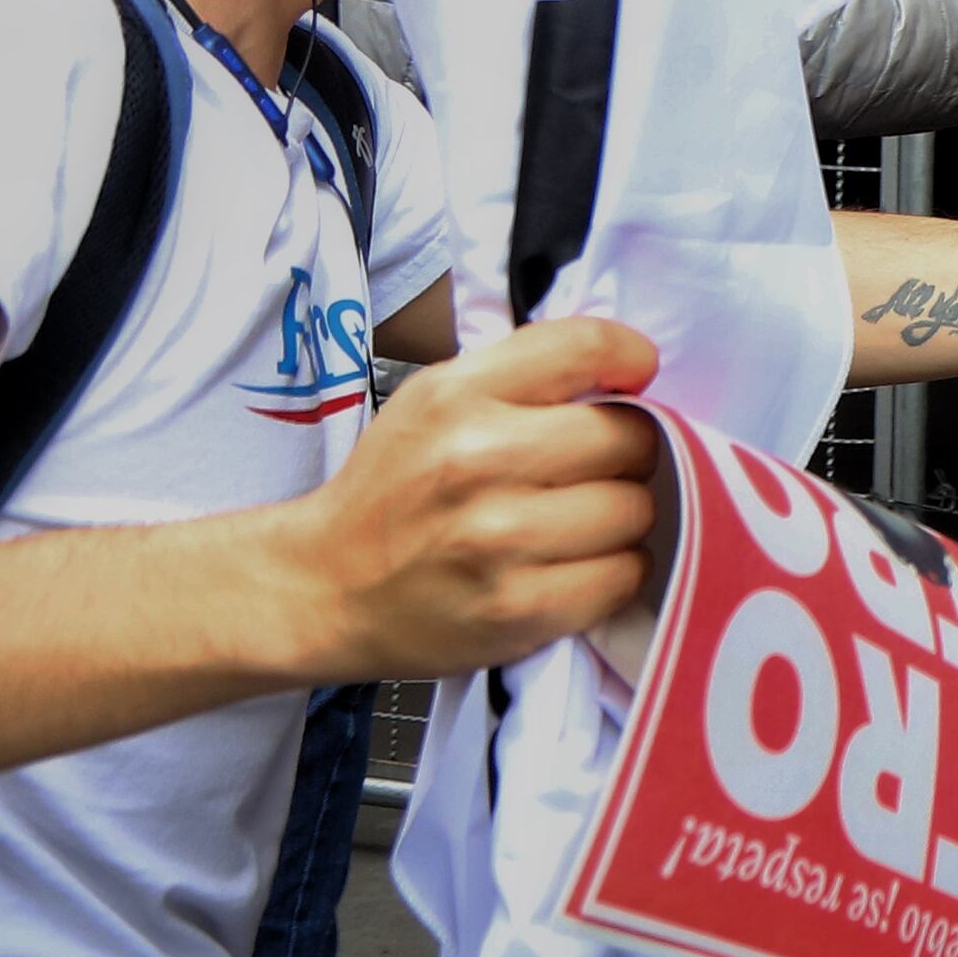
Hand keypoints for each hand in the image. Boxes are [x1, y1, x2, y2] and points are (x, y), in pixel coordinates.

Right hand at [275, 317, 665, 681]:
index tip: (633, 380)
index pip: (586, 346)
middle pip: (631, 438)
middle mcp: (476, 461)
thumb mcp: (437, 400)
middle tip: (591, 472)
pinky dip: (613, 572)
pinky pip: (623, 576)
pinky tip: (574, 567)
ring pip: (635, 510)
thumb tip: (633, 367)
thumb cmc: (392, 490)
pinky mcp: (517, 610)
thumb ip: (528, 372)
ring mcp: (497, 541)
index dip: (630, 358)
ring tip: (577, 524)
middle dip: (625, 454)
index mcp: (457, 397)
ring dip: (621, 518)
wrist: (322, 588)